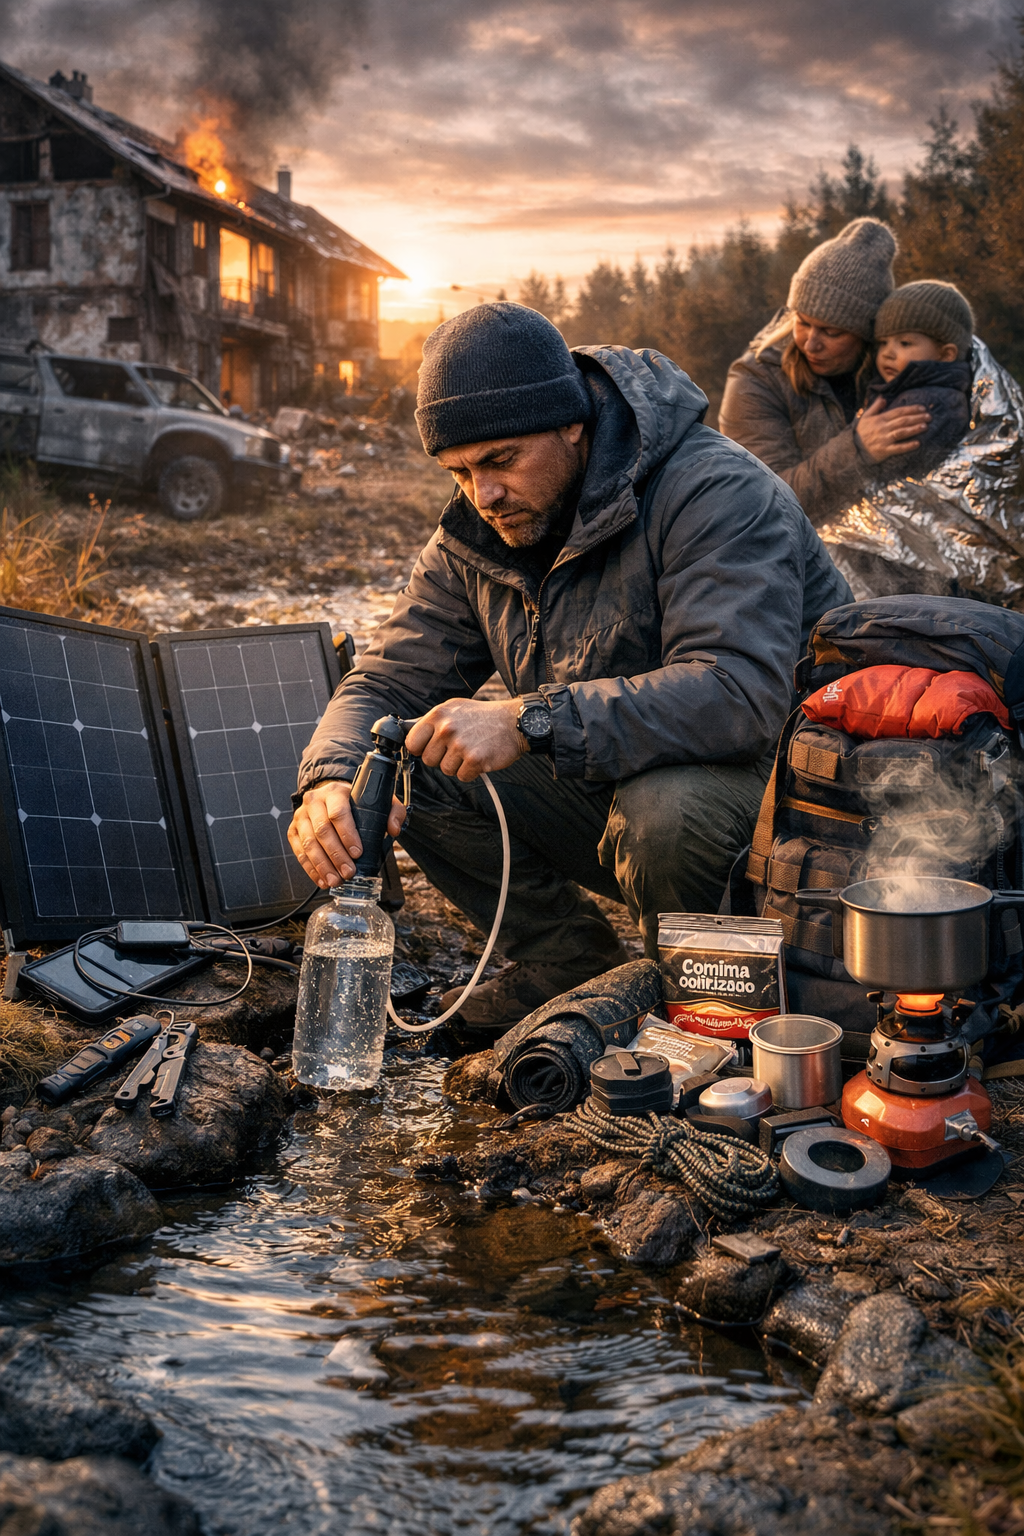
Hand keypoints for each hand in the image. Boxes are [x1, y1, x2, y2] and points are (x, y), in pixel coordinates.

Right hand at [288, 780, 405, 888]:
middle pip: (322, 831)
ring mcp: (301, 816)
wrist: (331, 797)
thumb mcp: (378, 800)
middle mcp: (314, 801)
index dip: (347, 835)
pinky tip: (322, 879)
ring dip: (322, 865)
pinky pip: (299, 852)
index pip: (338, 813)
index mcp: (334, 792)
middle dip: (336, 855)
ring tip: (335, 880)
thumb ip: (393, 811)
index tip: (357, 852)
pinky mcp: (293, 830)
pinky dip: (311, 869)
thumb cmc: (355, 802)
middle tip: (348, 872)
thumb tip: (393, 829)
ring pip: (308, 843)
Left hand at [405, 697, 525, 780]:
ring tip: (470, 751)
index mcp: (439, 715)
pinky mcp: (474, 759)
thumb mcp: (454, 709)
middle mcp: (447, 729)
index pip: (412, 742)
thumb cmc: (483, 716)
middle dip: (441, 758)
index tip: (429, 748)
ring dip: (457, 765)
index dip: (420, 748)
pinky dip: (471, 772)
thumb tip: (411, 737)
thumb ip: (433, 722)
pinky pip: (462, 776)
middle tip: (457, 748)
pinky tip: (479, 758)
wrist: (513, 721)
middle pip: (428, 759)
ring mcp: (460, 744)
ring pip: (445, 770)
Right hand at [855, 396, 930, 463]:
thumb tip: (883, 398)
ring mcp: (884, 440)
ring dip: (914, 429)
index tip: (923, 408)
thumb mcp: (865, 417)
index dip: (912, 409)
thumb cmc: (860, 433)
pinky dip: (908, 446)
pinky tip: (917, 443)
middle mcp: (883, 428)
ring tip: (925, 426)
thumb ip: (875, 407)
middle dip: (917, 418)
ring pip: (902, 432)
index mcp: (880, 419)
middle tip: (929, 417)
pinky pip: (898, 448)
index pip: (899, 411)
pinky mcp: (884, 451)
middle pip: (903, 421)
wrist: (852, 449)